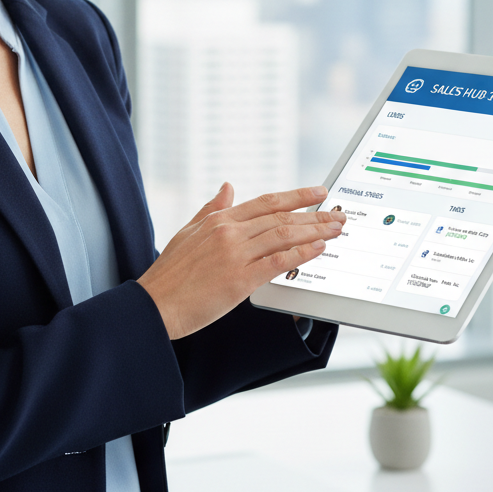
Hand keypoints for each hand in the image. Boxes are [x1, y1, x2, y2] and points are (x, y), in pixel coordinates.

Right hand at [138, 183, 344, 340]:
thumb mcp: (188, 232)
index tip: (318, 192)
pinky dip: (301, 254)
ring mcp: (235, 254)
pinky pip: (278, 262)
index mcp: (219, 220)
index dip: (296, 196)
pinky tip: (318, 250)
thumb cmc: (169, 274)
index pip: (266, 202)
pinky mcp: (240, 279)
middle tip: (338, 214)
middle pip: (281, 217)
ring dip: (315, 231)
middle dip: (314, 215)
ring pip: (284, 236)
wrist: (155, 304)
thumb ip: (211, 209)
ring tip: (336, 229)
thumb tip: (227, 187)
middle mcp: (229, 232)